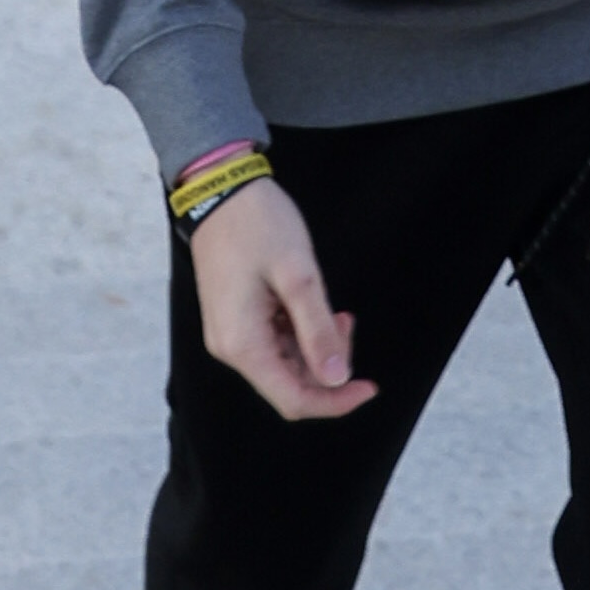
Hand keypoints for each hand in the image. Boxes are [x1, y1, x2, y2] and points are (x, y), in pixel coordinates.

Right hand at [183, 177, 366, 422]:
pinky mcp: (235, 319)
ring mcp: (231, 333)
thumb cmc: (258, 225)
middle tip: (346, 320)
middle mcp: (232, 348)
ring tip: (334, 309)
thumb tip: (337, 380)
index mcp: (243, 345)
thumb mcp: (298, 274)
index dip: (335, 402)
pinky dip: (300, 333)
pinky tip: (313, 305)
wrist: (220, 187)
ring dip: (316, 347)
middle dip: (328, 365)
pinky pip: (274, 343)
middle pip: (290, 384)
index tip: (370, 386)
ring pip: (285, 364)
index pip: (294, 400)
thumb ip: (317, 330)